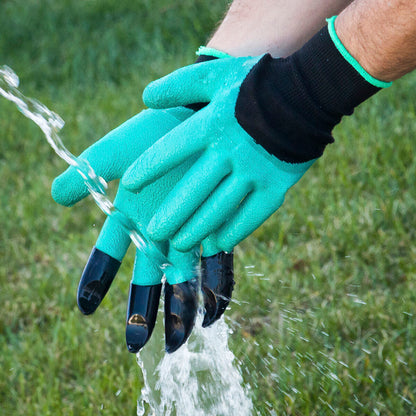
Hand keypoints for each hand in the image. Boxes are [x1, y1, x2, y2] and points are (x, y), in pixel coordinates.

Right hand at [52, 107, 233, 352]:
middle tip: (137, 345)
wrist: (196, 115)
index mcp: (130, 213)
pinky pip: (217, 260)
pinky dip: (216, 285)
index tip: (84, 309)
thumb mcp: (114, 150)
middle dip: (143, 307)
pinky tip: (214, 311)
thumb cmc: (154, 130)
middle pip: (148, 274)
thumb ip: (85, 172)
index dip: (97, 278)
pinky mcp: (217, 223)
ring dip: (179, 307)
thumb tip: (55, 196)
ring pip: (182, 275)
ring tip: (177, 340)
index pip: (109, 252)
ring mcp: (188, 227)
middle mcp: (158, 227)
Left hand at [122, 21, 386, 254]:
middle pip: (195, 189)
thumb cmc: (255, 85)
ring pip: (221, 207)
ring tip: (179, 244)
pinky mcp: (276, 186)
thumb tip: (145, 98)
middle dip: (172, 214)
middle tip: (153, 233)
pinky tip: (218, 244)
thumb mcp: (216, 76)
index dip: (149, 168)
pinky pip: (253, 214)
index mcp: (213, 124)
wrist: (307, 95)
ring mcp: (255, 172)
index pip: (173, 150)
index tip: (129, 184)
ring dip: (198, 228)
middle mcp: (231, 151)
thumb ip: (179, 86)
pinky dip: (235, 231)